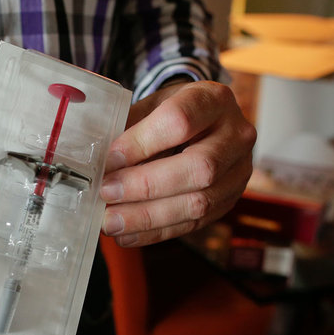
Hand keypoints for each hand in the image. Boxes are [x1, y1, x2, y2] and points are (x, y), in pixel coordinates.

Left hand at [100, 80, 255, 246]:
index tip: (110, 159)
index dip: (141, 142)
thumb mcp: (152, 106)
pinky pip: (193, 223)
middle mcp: (236, 136)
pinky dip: (155, 232)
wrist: (206, 124)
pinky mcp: (228, 202)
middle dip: (146, 185)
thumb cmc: (172, 113)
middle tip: (107, 192)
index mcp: (213, 100)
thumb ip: (128, 129)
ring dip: (148, 216)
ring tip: (111, 221)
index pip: (179, 120)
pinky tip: (127, 234)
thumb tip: (95, 161)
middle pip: (198, 166)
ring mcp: (238, 172)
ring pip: (199, 202)